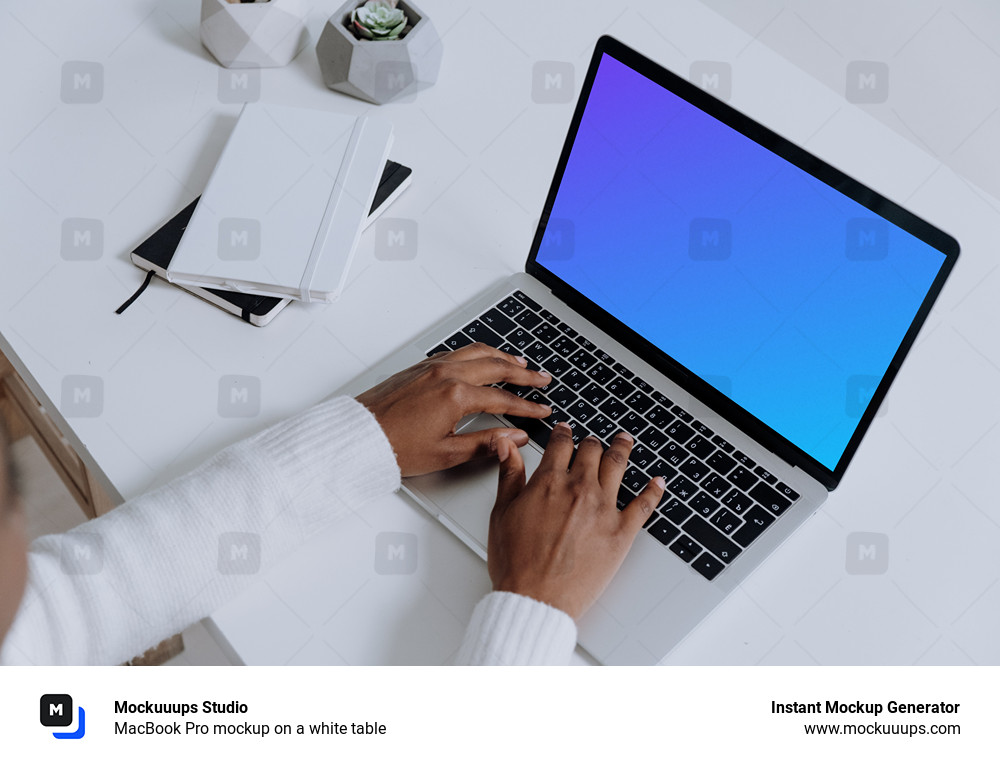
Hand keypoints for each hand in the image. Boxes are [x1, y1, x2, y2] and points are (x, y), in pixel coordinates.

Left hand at [356, 343, 551, 476]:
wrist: (359, 435)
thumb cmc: (394, 446)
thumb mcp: (446, 454)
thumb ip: (485, 443)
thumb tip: (514, 438)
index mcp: (456, 396)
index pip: (503, 398)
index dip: (527, 407)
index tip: (542, 411)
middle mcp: (446, 374)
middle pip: (496, 367)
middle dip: (523, 374)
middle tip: (542, 380)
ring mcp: (432, 367)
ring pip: (478, 352)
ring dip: (503, 357)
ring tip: (520, 363)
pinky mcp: (421, 366)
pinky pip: (458, 352)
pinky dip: (478, 353)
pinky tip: (483, 358)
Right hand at [487, 424, 664, 619]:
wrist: (536, 599)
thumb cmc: (517, 564)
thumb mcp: (502, 512)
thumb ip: (509, 475)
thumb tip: (506, 445)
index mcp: (549, 482)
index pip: (561, 445)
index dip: (564, 434)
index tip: (565, 431)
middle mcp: (579, 489)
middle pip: (592, 451)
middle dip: (592, 443)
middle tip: (594, 441)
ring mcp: (603, 509)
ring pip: (618, 467)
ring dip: (623, 449)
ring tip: (625, 441)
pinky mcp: (622, 532)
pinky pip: (644, 504)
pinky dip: (654, 490)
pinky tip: (658, 482)